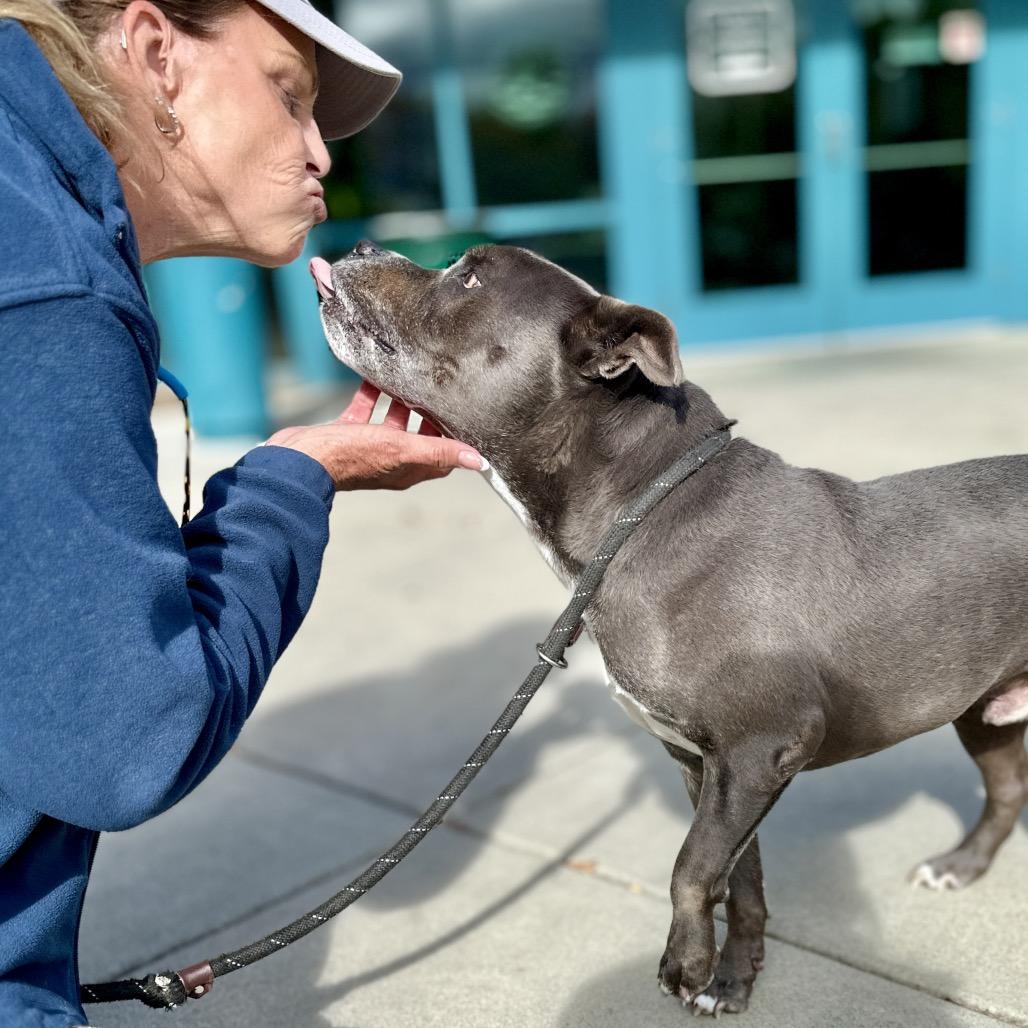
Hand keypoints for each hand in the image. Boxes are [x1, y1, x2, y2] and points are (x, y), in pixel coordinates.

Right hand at [264, 381, 486, 491]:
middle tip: (439, 390)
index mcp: (407, 468)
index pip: (441, 457)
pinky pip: (363, 411)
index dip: (453, 440)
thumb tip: (479, 462)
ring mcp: (366, 447)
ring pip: (390, 423)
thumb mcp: (401, 448)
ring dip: (400, 402)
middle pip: (417, 437)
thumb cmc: (349, 457)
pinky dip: (369, 395)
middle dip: (428, 416)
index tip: (461, 417)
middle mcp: (389, 460)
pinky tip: (374, 376)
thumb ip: (439, 452)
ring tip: (411, 377)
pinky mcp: (345, 434)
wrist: (300, 459)